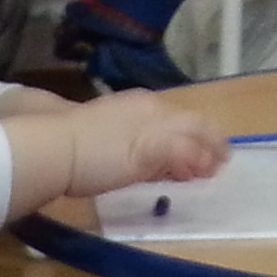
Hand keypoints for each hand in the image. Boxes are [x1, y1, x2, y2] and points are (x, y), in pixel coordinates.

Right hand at [37, 88, 228, 201]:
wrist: (55, 146)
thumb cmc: (65, 145)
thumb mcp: (98, 140)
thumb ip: (118, 145)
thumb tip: (128, 159)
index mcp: (134, 104)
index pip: (171, 118)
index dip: (186, 135)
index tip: (195, 152)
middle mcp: (149, 109)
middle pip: (190, 120)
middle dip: (208, 139)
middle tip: (220, 159)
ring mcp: (152, 126)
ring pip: (194, 132)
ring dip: (209, 151)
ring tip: (217, 167)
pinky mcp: (151, 146)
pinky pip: (183, 151)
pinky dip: (195, 161)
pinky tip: (202, 172)